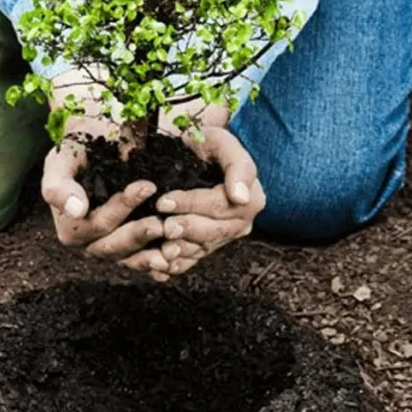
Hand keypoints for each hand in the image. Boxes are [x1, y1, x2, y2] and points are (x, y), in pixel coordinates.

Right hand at [41, 117, 170, 275]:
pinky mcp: (131, 251)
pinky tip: (178, 257)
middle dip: (139, 234)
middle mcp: (89, 244)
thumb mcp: (61, 160)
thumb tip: (76, 210)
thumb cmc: (77, 150)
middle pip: (114, 246)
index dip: (122, 207)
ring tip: (175, 243)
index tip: (147, 185)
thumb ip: (60, 186)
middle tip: (164, 221)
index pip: (97, 223)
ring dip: (153, 256)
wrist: (94, 144)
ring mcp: (111, 249)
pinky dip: (161, 263)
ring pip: (131, 260)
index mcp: (70, 227)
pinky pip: (145, 263)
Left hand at [154, 126, 264, 277]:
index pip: (219, 205)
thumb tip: (241, 197)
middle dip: (187, 230)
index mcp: (251, 199)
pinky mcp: (207, 247)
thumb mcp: (223, 143)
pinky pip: (192, 261)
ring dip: (181, 252)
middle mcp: (240, 223)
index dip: (191, 204)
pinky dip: (176, 266)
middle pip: (213, 232)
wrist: (197, 155)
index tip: (164, 201)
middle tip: (163, 227)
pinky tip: (159, 268)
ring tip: (160, 250)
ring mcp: (223, 238)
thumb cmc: (209, 145)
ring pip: (202, 250)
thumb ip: (238, 166)